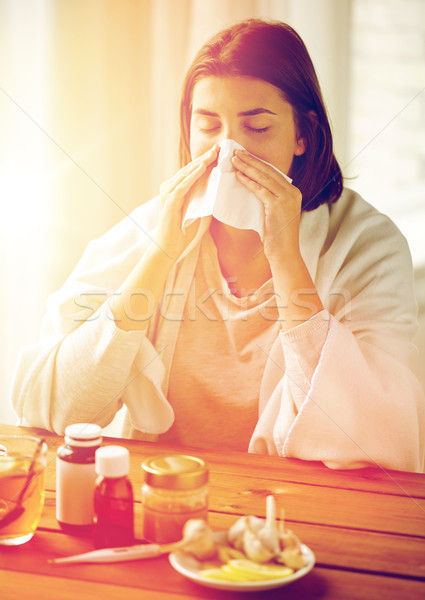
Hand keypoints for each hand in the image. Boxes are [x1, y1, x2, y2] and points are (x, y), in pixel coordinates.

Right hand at [155, 145, 218, 260]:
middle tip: (217, 148)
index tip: (217, 152)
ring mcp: (168, 194)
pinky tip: (201, 169)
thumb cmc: (183, 230)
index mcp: (175, 188)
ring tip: (212, 155)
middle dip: (204, 159)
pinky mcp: (170, 203)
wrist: (170, 246)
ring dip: (200, 164)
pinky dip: (192, 177)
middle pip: (189, 170)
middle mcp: (169, 188)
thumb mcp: (197, 209)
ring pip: (186, 175)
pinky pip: (182, 186)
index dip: (204, 161)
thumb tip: (218, 188)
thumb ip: (203, 198)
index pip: (191, 171)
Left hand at [232, 149, 301, 262]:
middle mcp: (293, 193)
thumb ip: (269, 199)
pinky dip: (248, 182)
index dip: (258, 163)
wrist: (284, 253)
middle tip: (237, 151)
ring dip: (247, 167)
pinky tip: (239, 176)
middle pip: (269, 171)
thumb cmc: (277, 236)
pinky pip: (260, 190)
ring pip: (264, 178)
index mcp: (293, 192)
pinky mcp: (277, 206)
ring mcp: (286, 199)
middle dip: (251, 160)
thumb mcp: (275, 213)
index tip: (245, 155)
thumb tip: (252, 187)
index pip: (273, 173)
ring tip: (234, 160)